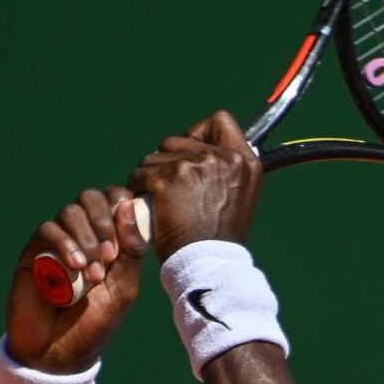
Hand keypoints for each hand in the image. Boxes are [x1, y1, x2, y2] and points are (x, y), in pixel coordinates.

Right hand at [6, 187, 146, 372]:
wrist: (59, 350)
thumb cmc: (96, 321)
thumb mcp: (124, 287)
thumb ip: (131, 249)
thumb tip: (127, 207)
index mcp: (111, 239)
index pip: (115, 200)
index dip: (121, 206)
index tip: (127, 234)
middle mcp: (83, 235)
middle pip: (91, 197)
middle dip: (104, 221)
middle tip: (110, 256)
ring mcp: (58, 241)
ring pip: (70, 211)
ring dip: (87, 239)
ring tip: (93, 273)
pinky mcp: (34, 251)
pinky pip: (48, 229)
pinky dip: (65, 243)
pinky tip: (75, 267)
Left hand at [130, 110, 261, 261]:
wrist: (208, 262)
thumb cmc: (220, 238)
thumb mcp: (238, 197)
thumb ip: (225, 171)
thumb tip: (201, 152)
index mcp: (245, 161)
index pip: (220, 120)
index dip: (200, 133)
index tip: (193, 155)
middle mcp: (223, 158)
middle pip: (178, 139)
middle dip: (169, 160)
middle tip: (173, 188)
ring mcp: (195, 166)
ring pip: (155, 156)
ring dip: (151, 176)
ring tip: (161, 201)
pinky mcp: (168, 179)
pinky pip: (141, 173)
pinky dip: (138, 188)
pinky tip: (148, 205)